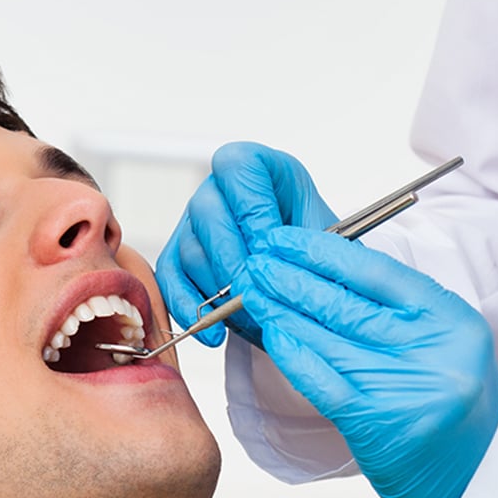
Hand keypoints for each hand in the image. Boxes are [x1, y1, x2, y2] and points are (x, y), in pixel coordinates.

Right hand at [157, 142, 336, 346]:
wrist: (308, 283)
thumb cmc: (318, 254)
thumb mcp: (327, 239)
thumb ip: (303, 243)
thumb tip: (268, 263)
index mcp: (260, 169)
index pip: (239, 167)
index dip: (253, 209)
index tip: (271, 248)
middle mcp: (221, 190)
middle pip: (207, 210)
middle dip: (232, 259)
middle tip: (255, 291)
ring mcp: (195, 222)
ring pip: (190, 249)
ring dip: (217, 288)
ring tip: (248, 314)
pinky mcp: (179, 257)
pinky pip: (170, 279)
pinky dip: (190, 308)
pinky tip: (215, 330)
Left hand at [239, 226, 497, 497]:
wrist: (477, 475)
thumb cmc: (450, 401)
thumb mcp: (442, 342)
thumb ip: (397, 308)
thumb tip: (326, 266)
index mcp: (452, 320)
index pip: (378, 272)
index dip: (326, 251)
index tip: (287, 239)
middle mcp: (432, 350)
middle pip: (347, 304)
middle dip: (293, 278)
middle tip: (256, 260)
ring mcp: (405, 387)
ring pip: (329, 339)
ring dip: (283, 311)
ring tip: (252, 291)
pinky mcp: (376, 423)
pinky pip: (323, 381)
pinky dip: (294, 355)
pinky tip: (272, 334)